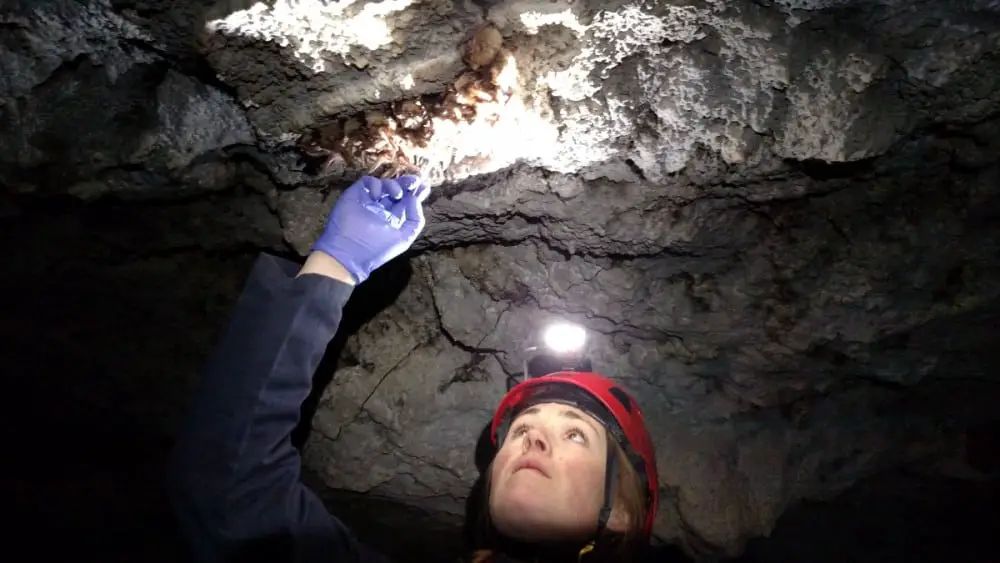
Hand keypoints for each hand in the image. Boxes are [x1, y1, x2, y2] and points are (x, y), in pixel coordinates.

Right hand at [311, 175, 429, 282]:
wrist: (348, 252)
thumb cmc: (377, 249)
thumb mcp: (403, 238)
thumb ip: (414, 220)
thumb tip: (415, 199)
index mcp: (392, 219)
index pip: (406, 202)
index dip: (416, 193)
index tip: (424, 187)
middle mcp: (381, 209)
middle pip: (397, 190)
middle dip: (407, 184)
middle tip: (415, 181)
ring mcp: (368, 201)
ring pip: (384, 184)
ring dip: (394, 185)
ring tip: (397, 194)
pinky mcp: (355, 195)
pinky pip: (367, 182)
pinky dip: (375, 185)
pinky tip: (377, 195)